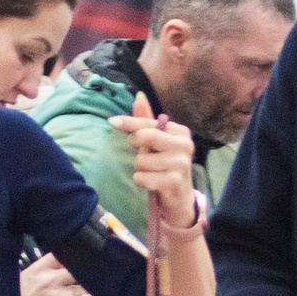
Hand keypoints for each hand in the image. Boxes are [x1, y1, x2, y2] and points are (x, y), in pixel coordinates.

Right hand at [19, 253, 107, 295]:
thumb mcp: (21, 280)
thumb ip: (38, 272)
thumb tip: (49, 266)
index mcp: (38, 269)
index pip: (61, 253)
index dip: (73, 251)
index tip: (81, 252)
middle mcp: (50, 279)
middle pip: (76, 267)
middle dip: (86, 268)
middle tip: (98, 267)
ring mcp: (58, 294)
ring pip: (83, 284)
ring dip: (92, 285)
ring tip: (103, 282)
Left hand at [113, 95, 198, 233]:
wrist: (179, 199)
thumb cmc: (165, 168)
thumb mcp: (157, 144)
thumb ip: (147, 122)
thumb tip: (138, 96)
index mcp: (180, 132)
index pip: (149, 124)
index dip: (129, 123)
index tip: (112, 121)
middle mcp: (185, 145)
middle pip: (146, 137)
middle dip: (136, 146)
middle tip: (143, 155)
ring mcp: (181, 163)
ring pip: (141, 161)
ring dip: (140, 169)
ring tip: (153, 173)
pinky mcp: (175, 181)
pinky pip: (143, 177)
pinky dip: (142, 182)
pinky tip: (153, 184)